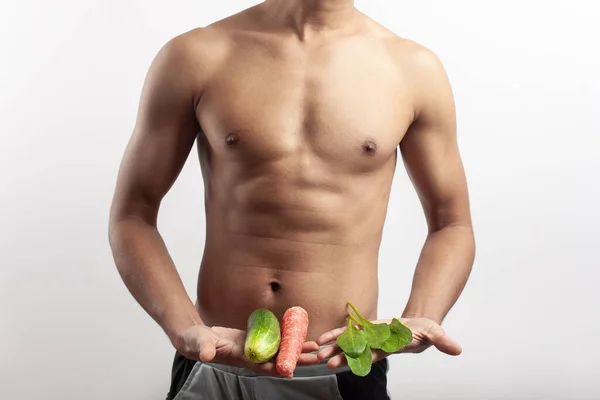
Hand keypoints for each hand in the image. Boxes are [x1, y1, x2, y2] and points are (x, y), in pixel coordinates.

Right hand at [175, 324, 319, 375]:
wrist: (197, 338)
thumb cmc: (197, 343)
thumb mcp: (199, 345)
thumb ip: (203, 349)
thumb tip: (205, 354)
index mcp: (240, 359)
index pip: (261, 366)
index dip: (277, 368)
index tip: (292, 370)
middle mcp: (251, 356)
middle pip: (278, 360)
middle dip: (297, 360)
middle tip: (316, 358)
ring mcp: (255, 348)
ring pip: (280, 351)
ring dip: (297, 349)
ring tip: (315, 347)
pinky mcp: (255, 339)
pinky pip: (274, 340)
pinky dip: (287, 338)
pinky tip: (300, 334)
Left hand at [315, 317, 461, 368]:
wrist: (418, 326)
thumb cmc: (426, 331)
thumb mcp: (435, 333)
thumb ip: (442, 341)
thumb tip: (457, 349)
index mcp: (391, 346)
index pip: (376, 353)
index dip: (362, 357)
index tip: (350, 363)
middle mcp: (377, 344)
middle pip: (357, 351)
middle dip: (341, 356)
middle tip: (324, 362)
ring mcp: (370, 337)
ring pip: (348, 342)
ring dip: (332, 346)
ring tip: (315, 350)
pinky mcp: (366, 329)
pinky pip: (348, 332)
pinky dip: (335, 334)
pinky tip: (321, 338)